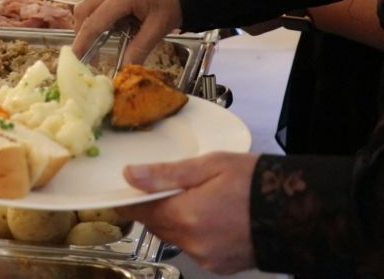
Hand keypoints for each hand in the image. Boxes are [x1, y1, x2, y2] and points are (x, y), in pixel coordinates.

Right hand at [73, 0, 181, 63]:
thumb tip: (126, 69)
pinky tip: (118, 23)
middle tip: (89, 49)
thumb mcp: (159, 27)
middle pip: (84, 9)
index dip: (82, 42)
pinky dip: (102, 12)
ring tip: (106, 36)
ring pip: (90, 2)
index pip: (94, 23)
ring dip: (91, 20)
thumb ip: (139, 48)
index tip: (75, 57)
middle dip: (82, 30)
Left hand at [118, 152, 259, 273]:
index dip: (130, 199)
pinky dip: (195, 234)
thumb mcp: (210, 165)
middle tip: (174, 187)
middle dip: (157, 208)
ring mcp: (206, 258)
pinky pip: (194, 249)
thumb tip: (129, 175)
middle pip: (156, 226)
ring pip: (174, 238)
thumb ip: (166, 174)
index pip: (139, 212)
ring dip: (177, 221)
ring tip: (200, 199)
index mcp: (186, 216)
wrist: (303, 211)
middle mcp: (192, 243)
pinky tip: (213, 218)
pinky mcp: (220, 266)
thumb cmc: (257, 181)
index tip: (129, 188)